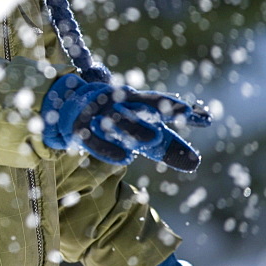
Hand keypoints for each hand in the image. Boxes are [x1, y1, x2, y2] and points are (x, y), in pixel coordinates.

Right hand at [40, 73, 208, 171]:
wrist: (60, 107)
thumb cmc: (108, 122)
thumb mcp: (137, 134)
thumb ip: (165, 147)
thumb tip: (196, 163)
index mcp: (133, 101)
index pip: (159, 104)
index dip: (178, 110)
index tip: (205, 117)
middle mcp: (116, 103)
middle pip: (142, 105)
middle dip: (162, 107)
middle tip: (185, 112)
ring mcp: (96, 114)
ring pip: (118, 120)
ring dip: (135, 127)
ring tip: (155, 138)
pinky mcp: (78, 128)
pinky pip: (93, 139)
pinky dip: (107, 149)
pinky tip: (124, 159)